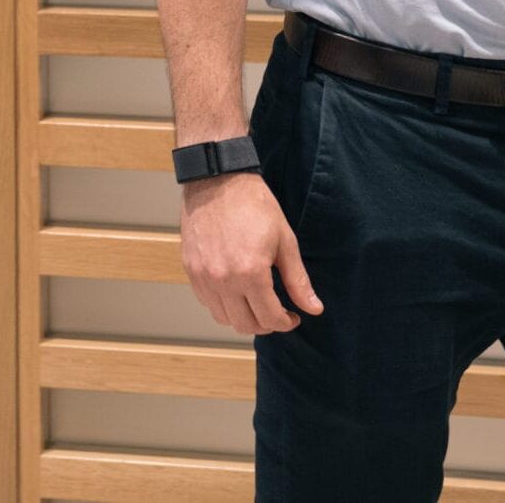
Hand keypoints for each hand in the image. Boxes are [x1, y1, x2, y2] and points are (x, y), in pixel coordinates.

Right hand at [179, 171, 320, 336]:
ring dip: (242, 317)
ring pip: (223, 318)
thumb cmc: (254, 205)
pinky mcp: (190, 268)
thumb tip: (314, 309)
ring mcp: (203, 275)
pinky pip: (206, 301)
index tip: (293, 316)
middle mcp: (224, 279)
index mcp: (251, 273)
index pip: (270, 318)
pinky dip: (222, 303)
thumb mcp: (284, 240)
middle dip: (266, 323)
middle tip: (276, 311)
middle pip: (246, 325)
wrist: (218, 179)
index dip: (286, 322)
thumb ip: (298, 280)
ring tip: (255, 301)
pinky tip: (235, 288)